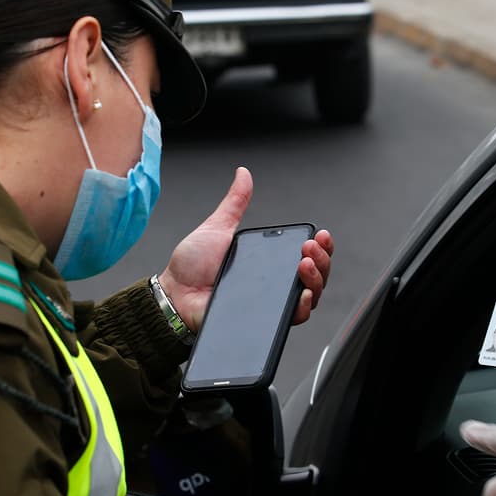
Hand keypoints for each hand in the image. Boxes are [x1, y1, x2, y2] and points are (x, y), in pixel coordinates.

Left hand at [159, 167, 334, 331]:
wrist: (174, 293)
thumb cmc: (191, 266)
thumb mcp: (218, 228)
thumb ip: (234, 203)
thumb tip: (243, 174)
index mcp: (270, 261)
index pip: (307, 256)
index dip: (321, 247)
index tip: (319, 235)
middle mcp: (275, 283)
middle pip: (316, 276)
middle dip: (322, 260)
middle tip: (309, 248)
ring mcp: (271, 304)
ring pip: (310, 298)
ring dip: (317, 280)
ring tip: (305, 264)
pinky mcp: (263, 321)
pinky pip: (291, 319)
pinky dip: (303, 307)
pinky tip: (302, 294)